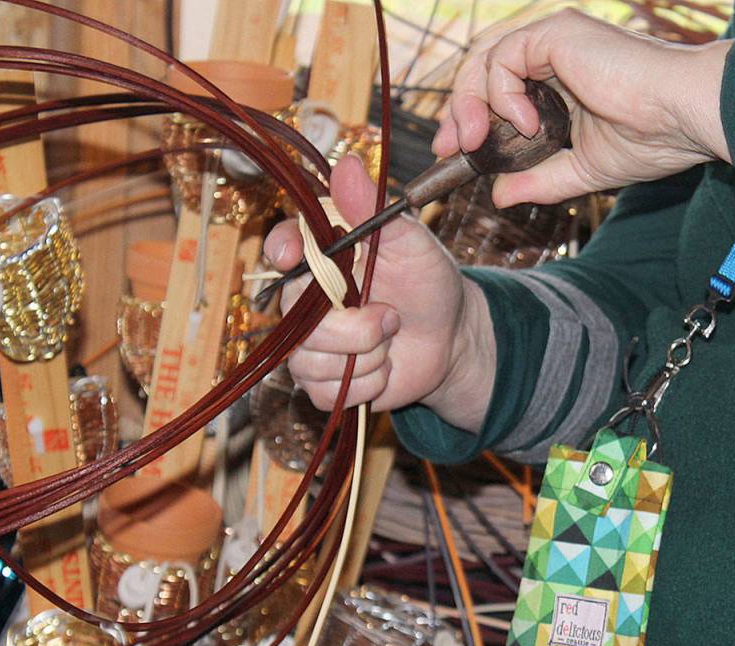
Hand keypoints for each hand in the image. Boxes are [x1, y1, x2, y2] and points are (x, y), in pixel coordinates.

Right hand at [263, 155, 494, 430]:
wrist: (452, 339)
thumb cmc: (430, 283)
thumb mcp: (411, 242)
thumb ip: (375, 209)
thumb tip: (347, 164)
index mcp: (324, 257)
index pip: (282, 248)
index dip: (282, 250)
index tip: (293, 254)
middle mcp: (308, 300)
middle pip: (295, 316)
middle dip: (352, 326)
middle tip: (391, 317)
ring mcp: (311, 344)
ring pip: (310, 360)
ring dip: (366, 355)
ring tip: (391, 338)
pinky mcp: (323, 382)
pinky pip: (325, 391)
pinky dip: (366, 382)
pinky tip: (385, 366)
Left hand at [433, 8, 732, 206]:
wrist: (685, 117)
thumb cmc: (653, 138)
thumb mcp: (580, 169)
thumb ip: (538, 178)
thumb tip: (498, 194)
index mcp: (561, 77)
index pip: (498, 88)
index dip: (470, 117)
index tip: (455, 150)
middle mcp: (554, 51)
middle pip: (483, 70)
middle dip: (458, 110)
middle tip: (450, 146)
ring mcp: (555, 37)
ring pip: (485, 59)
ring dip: (470, 103)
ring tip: (475, 140)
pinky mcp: (558, 32)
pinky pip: (504, 57)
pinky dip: (501, 93)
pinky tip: (525, 122)